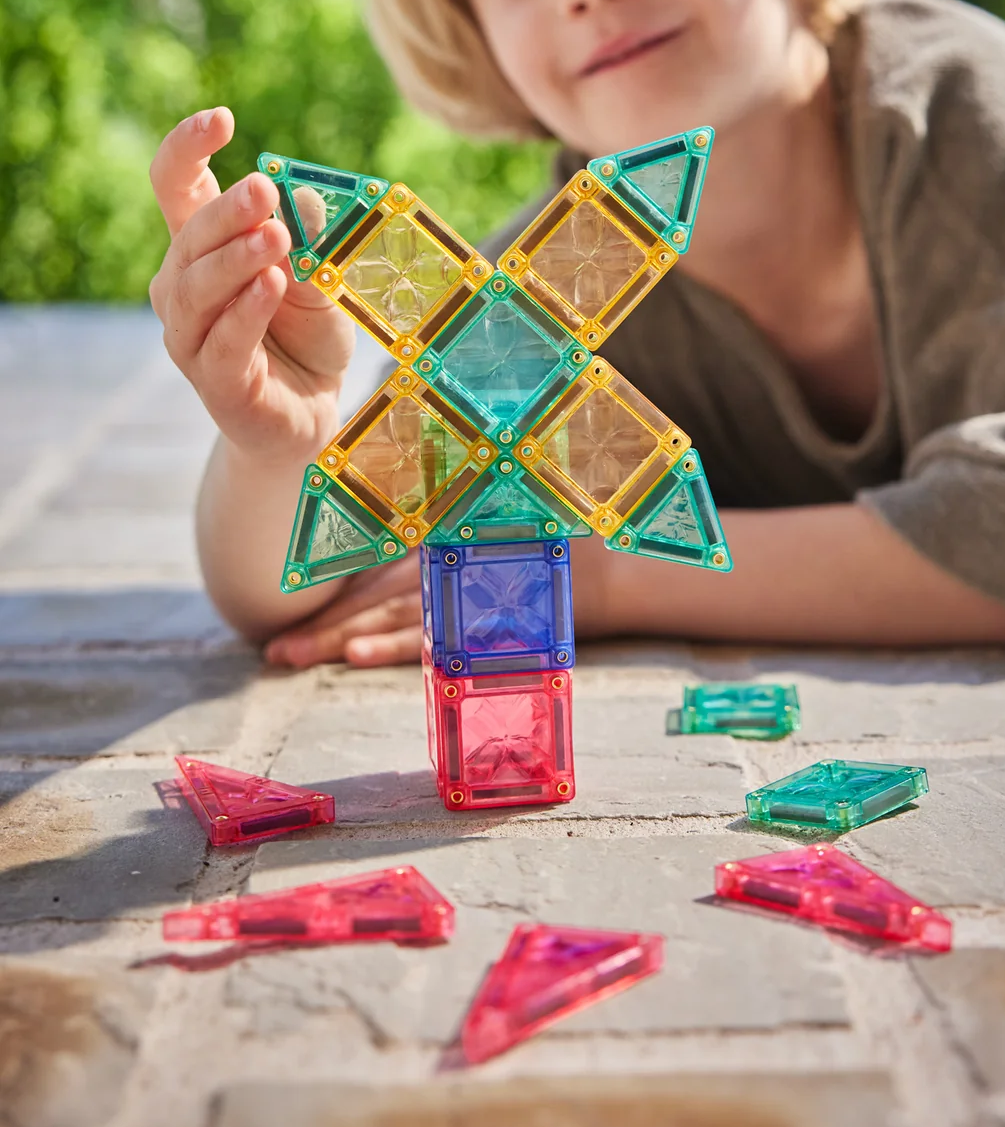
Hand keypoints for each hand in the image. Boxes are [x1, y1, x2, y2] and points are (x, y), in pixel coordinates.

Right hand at [149, 108, 354, 459]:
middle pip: (189, 236)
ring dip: (236, 259)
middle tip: (264, 189)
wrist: (312, 410)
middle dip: (227, 211)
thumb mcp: (324, 276)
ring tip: (275, 238)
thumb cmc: (307, 334)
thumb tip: (306, 198)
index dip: (186, 148)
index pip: (176, 186)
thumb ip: (314, 240)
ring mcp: (192, 335)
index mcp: (203, 246)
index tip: (220, 119)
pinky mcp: (214, 379)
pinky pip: (223, 340)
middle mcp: (183, 286)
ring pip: (198, 288)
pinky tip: (270, 286)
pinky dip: (246, 311)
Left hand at [259, 533, 622, 667]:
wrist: (607, 565)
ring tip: (294, 655)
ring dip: (340, 638)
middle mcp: (443, 572)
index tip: (290, 615)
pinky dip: (391, 645)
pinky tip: (357, 653)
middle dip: (322, 628)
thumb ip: (458, 501)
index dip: (336, 599)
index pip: (379, 577)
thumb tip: (420, 471)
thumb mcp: (503, 511)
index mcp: (443, 548)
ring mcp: (461, 598)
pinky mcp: (483, 623)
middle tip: (274, 650)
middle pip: (372, 603)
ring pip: (389, 622)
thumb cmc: (554, 532)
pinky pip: (429, 636)